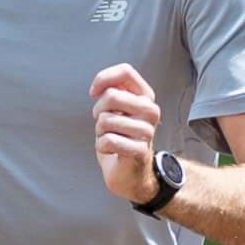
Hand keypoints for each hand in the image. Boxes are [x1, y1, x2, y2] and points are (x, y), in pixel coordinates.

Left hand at [92, 63, 161, 203]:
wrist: (131, 173)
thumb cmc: (121, 138)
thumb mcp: (117, 109)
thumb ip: (114, 91)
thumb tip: (101, 84)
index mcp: (146, 97)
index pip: (126, 71)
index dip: (103, 79)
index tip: (94, 93)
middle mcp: (151, 111)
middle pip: (112, 95)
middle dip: (98, 111)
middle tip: (103, 123)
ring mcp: (147, 131)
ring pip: (106, 120)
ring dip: (100, 132)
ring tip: (110, 138)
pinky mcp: (140, 151)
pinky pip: (108, 141)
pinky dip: (102, 147)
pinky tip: (111, 150)